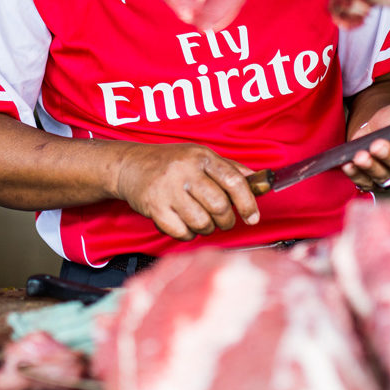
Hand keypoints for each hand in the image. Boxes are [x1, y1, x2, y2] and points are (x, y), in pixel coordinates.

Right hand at [111, 143, 260, 240]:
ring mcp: (168, 189)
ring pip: (201, 222)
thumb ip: (229, 168)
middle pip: (219, 205)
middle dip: (226, 220)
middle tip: (224, 221)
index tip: (253, 217)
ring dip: (206, 228)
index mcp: (201, 156)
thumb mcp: (200, 156)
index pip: (233, 180)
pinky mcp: (154, 207)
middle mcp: (185, 171)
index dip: (248, 202)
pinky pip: (181, 232)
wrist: (130, 165)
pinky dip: (187, 234)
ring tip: (201, 220)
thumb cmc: (170, 162)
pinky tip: (184, 224)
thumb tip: (260, 181)